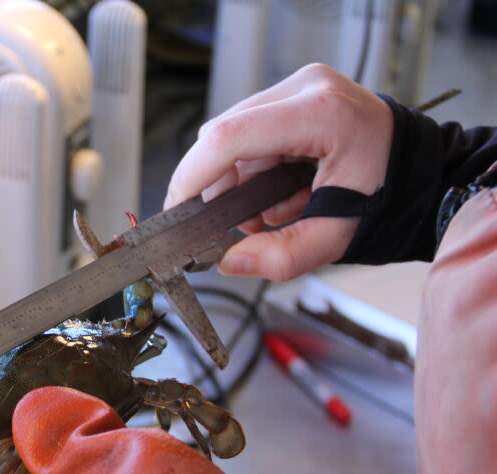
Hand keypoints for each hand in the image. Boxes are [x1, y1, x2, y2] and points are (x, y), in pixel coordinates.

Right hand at [164, 63, 392, 280]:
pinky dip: (252, 169)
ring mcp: (299, 87)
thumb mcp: (339, 235)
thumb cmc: (389, 195)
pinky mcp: (294, 95)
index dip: (192, 176)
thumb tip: (231, 261)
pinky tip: (278, 191)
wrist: (422, 173)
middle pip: (223, 136)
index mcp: (321, 114)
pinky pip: (248, 135)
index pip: (229, 138)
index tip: (177, 209)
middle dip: (219, 187)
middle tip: (242, 225)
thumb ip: (283, 255)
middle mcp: (306, 88)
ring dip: (238, 181)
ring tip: (274, 211)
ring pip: (232, 138)